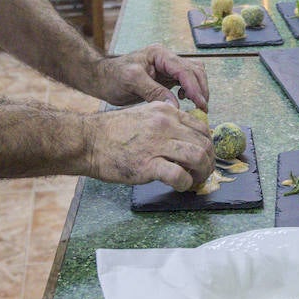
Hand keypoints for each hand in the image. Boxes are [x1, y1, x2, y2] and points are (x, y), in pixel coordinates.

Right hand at [83, 103, 213, 190]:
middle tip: (203, 173)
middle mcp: (166, 124)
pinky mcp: (148, 164)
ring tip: (194, 181)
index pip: (202, 128)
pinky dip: (185, 184)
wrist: (89, 141)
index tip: (203, 158)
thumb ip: (166, 122)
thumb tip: (185, 137)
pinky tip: (180, 186)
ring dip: (202, 173)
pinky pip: (179, 175)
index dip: (207, 146)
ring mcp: (158, 143)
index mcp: (167, 111)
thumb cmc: (113, 132)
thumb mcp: (145, 115)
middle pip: (204, 143)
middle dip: (209, 162)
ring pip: (198, 157)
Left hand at [95, 45, 208, 110]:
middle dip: (201, 89)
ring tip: (198, 106)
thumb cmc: (113, 77)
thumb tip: (175, 106)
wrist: (101, 79)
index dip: (195, 87)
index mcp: (159, 54)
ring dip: (198, 90)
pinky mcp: (166, 78)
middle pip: (194, 71)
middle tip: (203, 109)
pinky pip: (186, 82)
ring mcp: (167, 67)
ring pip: (193, 75)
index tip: (201, 104)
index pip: (184, 69)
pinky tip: (184, 101)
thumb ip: (154, 92)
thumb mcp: (131, 82)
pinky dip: (191, 91)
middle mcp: (166, 58)